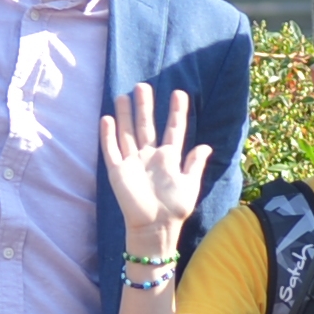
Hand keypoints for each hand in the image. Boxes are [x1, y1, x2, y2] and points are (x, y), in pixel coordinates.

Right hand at [102, 84, 211, 260]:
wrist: (155, 227)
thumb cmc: (175, 208)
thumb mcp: (190, 184)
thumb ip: (195, 164)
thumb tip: (207, 146)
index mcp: (168, 158)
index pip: (173, 130)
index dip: (176, 113)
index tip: (179, 93)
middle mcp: (149, 156)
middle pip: (146, 126)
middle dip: (145, 106)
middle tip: (143, 86)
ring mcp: (132, 162)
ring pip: (127, 133)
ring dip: (124, 115)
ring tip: (123, 95)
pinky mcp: (117, 171)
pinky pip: (111, 150)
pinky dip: (108, 135)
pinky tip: (106, 119)